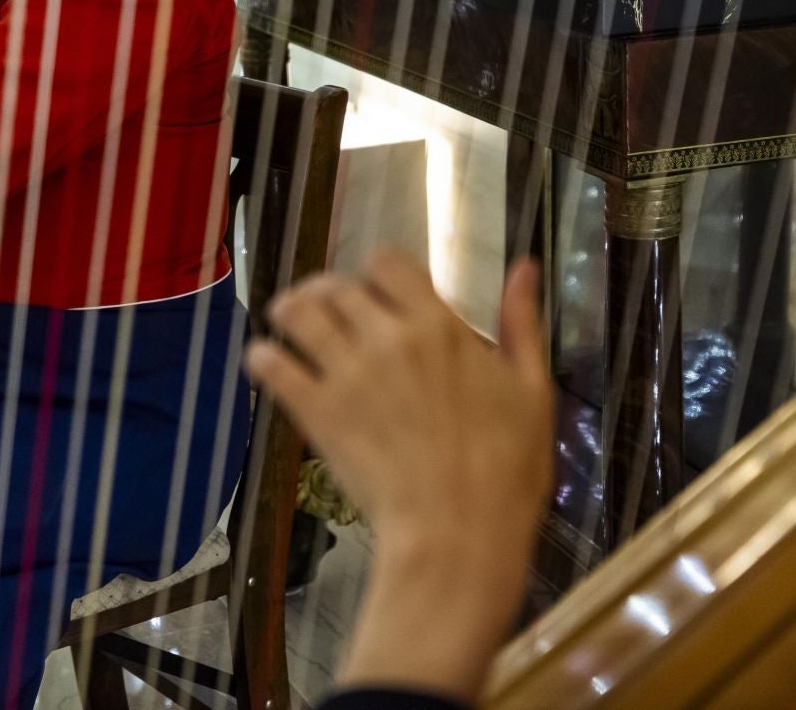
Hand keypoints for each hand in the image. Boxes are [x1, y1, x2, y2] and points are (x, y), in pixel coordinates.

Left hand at [247, 253, 553, 701]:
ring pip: (296, 312)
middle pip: (336, 286)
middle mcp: (386, 338)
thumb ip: (521, 324)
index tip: (379, 296)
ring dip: (289, 311)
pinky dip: (263, 358)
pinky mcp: (316, 413)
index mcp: (438, 326)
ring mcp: (346, 374)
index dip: (377, 274)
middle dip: (331, 293)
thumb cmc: (506, 471)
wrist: (459, 534)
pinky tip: (268, 364)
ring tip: (291, 325)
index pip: (386, 262)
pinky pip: (272, 365)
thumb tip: (524, 267)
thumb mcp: (532, 391)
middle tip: (330, 314)